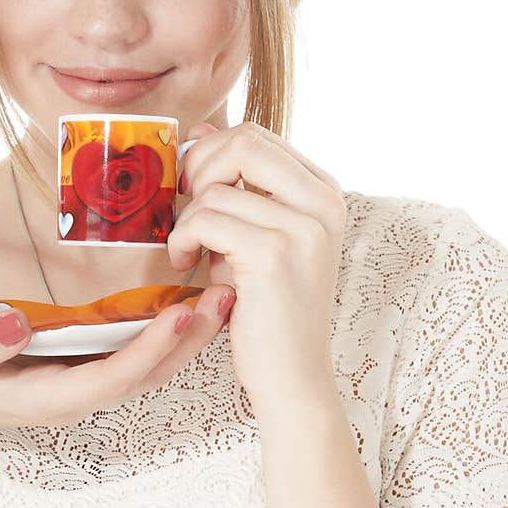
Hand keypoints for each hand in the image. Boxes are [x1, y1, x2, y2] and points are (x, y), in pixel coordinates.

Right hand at [0, 281, 234, 453]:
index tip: (182, 315)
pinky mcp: (89, 365)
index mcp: (52, 396)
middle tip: (228, 296)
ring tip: (226, 291)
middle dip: (191, 340)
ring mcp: (88, 381)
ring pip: (152, 363)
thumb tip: (12, 323)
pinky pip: (140, 350)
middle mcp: (81, 393)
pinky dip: (171, 326)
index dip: (152, 350)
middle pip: (150, 373)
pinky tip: (193, 295)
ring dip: (192, 332)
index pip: (115, 377)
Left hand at [169, 121, 346, 407]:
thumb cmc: (268, 309)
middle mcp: (324, 203)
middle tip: (182, 209)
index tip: (193, 190)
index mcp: (325, 193)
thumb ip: (239, 186)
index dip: (211, 154)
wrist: (291, 377)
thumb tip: (203, 131)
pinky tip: (184, 265)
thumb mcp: (257, 235)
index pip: (258, 136)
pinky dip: (182, 239)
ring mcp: (304, 228)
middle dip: (198, 169)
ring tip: (186, 251)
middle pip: (244, 141)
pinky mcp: (275, 254)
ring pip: (217, 186)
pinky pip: (206, 219)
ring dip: (186, 218)